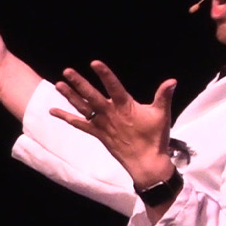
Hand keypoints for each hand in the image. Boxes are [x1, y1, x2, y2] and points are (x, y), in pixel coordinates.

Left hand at [49, 60, 178, 188]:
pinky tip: (53, 111)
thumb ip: (164, 96)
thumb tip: (172, 80)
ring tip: (58, 84)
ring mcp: (102, 124)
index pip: (113, 86)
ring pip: (83, 107)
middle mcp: (110, 114)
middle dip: (79, 83)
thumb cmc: (154, 138)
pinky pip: (79, 125)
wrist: (146, 162)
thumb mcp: (161, 115)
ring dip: (70, 96)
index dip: (105, 74)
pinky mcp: (98, 134)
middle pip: (91, 95)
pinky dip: (66, 117)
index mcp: (125, 106)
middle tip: (67, 71)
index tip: (94, 63)